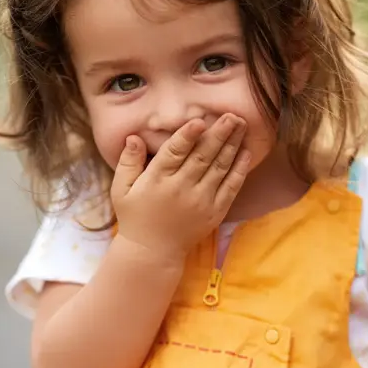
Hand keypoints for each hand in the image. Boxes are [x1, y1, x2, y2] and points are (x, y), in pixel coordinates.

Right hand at [110, 114, 250, 261]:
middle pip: (203, 156)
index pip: (174, 152)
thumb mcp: (121, 189)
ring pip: (220, 167)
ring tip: (242, 125)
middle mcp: (181, 189)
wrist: (152, 252)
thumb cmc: (135, 216)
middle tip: (233, 115)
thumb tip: (134, 137)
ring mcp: (201, 201)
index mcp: (157, 180)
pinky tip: (246, 152)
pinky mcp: (214, 212)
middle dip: (219, 133)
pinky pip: (231, 187)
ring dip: (232, 145)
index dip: (188, 136)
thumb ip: (128, 162)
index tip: (200, 120)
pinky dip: (239, 169)